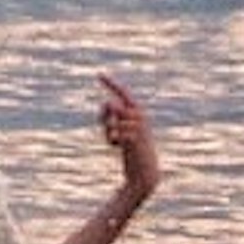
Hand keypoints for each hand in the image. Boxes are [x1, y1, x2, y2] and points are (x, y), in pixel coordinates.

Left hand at [97, 74, 159, 200]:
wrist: (145, 169)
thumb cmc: (132, 149)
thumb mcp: (118, 131)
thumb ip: (110, 117)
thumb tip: (107, 102)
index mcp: (138, 111)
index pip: (124, 93)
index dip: (112, 84)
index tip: (99, 74)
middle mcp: (140, 115)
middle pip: (113, 106)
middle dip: (104, 116)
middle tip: (105, 128)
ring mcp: (138, 125)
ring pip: (113, 120)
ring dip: (108, 131)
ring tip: (114, 140)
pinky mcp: (134, 136)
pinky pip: (115, 132)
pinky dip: (111, 139)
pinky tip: (115, 145)